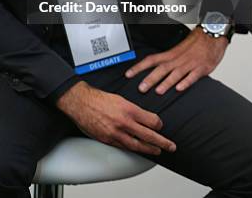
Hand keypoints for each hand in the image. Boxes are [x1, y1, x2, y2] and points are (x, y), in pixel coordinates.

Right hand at [56, 81, 175, 155]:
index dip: (159, 124)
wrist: (80, 102)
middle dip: (162, 142)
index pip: (151, 120)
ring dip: (149, 149)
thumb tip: (143, 117)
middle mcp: (124, 122)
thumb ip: (132, 109)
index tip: (160, 125)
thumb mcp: (120, 98)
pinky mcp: (108, 140)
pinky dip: (133, 149)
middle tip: (170, 146)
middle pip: (149, 136)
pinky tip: (138, 150)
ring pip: (138, 145)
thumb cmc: (98, 98)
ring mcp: (116, 133)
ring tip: (157, 152)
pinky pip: (124, 147)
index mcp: (128, 109)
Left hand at [125, 27, 228, 94]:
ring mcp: (190, 64)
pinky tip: (180, 88)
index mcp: (171, 54)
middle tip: (141, 88)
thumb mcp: (179, 49)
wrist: (212, 35)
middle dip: (151, 78)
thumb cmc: (195, 43)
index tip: (128, 74)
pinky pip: (193, 76)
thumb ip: (169, 59)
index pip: (151, 60)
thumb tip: (155, 69)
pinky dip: (186, 82)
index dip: (139, 67)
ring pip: (176, 73)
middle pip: (161, 68)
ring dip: (167, 82)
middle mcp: (178, 59)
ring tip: (158, 91)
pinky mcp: (202, 68)